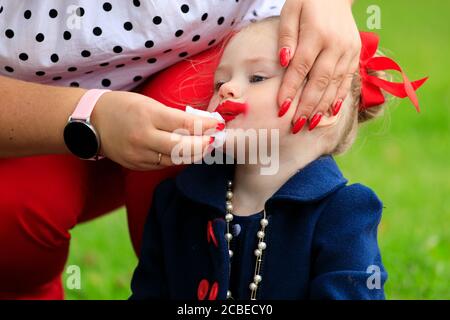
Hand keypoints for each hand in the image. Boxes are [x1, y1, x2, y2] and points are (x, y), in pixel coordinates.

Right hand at [91, 91, 219, 169]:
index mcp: (148, 115)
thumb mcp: (149, 103)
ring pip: (175, 160)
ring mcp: (139, 155)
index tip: (219, 124)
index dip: (206, 125)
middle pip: (182, 148)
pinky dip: (177, 159)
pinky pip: (163, 165)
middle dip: (203, 145)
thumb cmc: (123, 107)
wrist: (90, 122)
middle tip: (215, 140)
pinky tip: (186, 153)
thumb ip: (174, 115)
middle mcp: (143, 137)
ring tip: (205, 146)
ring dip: (193, 154)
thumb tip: (202, 123)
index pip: (184, 123)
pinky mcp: (136, 166)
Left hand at [277, 0, 360, 132]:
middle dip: (307, 106)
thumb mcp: (291, 10)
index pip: (301, 67)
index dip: (290, 89)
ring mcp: (348, 50)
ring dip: (322, 107)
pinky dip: (338, 98)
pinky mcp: (355, 54)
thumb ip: (286, 36)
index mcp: (316, 33)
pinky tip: (330, 112)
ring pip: (334, 84)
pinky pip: (347, 80)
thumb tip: (283, 62)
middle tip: (296, 126)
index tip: (281, 109)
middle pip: (319, 81)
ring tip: (310, 124)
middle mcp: (335, 44)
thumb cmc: (307, 1)